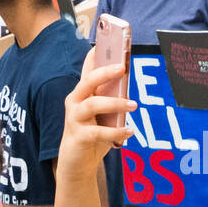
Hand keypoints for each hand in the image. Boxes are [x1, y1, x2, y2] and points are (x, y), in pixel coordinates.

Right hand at [59, 49, 134, 174]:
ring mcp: (74, 119)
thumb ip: (111, 103)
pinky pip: (98, 132)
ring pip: (93, 105)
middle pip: (88, 82)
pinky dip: (116, 131)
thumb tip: (128, 91)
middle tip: (122, 68)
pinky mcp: (78, 136)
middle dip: (104, 73)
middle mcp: (74, 103)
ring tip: (133, 105)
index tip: (102, 43)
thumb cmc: (92, 135)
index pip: (87, 71)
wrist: (77, 163)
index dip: (93, 57)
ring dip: (115, 103)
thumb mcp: (103, 116)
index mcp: (81, 95)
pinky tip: (129, 131)